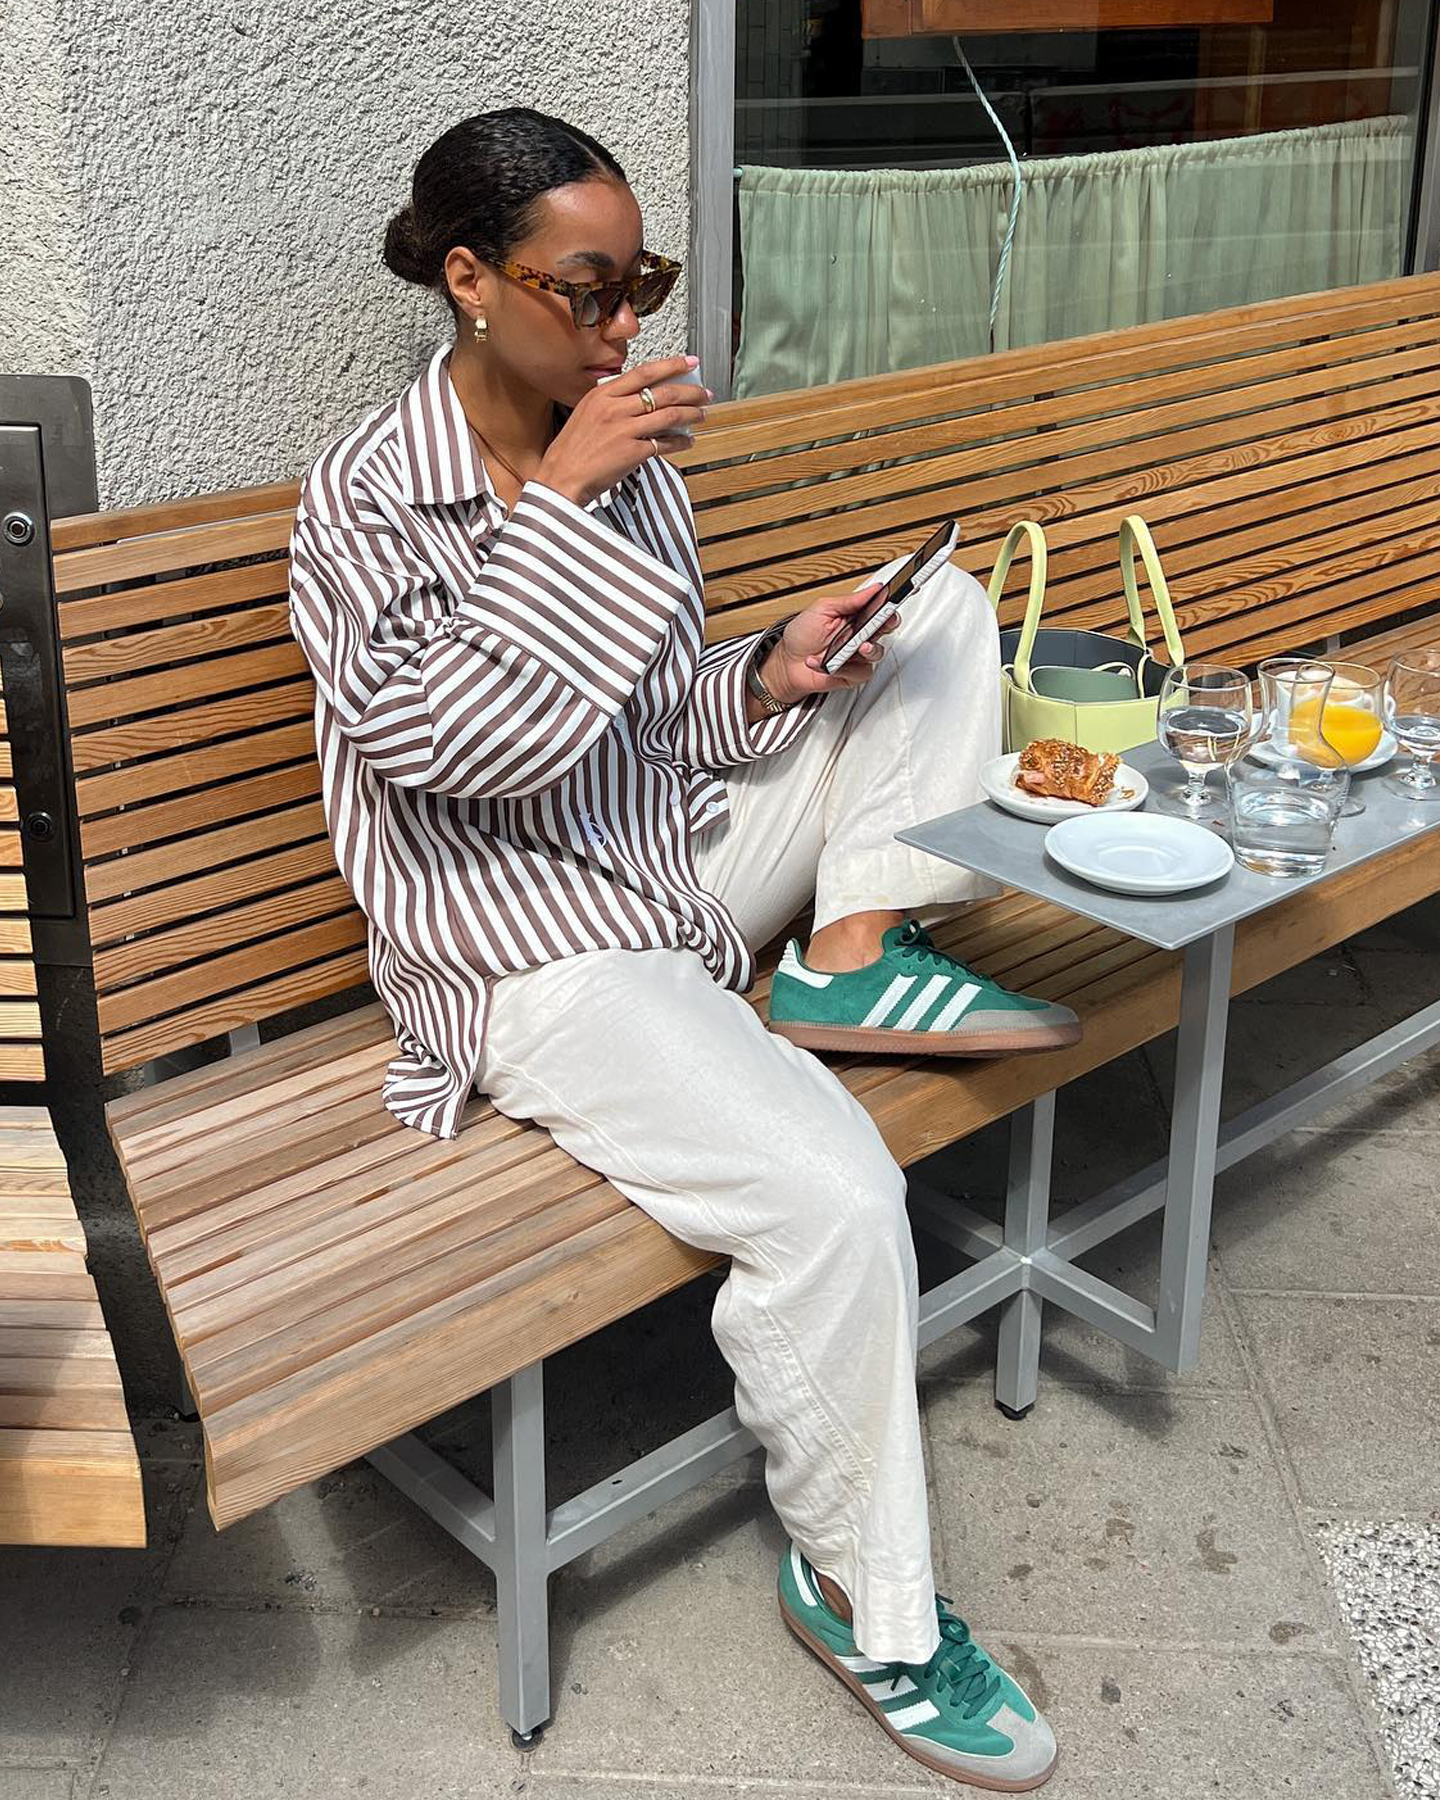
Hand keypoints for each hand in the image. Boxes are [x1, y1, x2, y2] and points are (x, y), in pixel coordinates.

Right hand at [537, 356, 711, 506]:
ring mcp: (624, 429)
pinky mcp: (632, 452)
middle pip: (662, 392)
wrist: (561, 478)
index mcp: (602, 394)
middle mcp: (614, 408)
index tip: (689, 362)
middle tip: (704, 392)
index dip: (671, 365)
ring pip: (669, 415)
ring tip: (702, 414)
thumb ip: (611, 402)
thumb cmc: (572, 450)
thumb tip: (641, 397)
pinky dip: (680, 442)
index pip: (644, 372)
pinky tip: (688, 441)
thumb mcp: (586, 413)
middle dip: (690, 391)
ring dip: (691, 414)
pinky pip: (665, 443)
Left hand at [761, 580, 898, 704]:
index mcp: (854, 617)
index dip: (890, 604)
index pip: (879, 609)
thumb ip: (849, 601)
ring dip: (867, 649)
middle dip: (887, 624)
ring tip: (856, 646)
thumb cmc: (801, 636)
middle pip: (885, 629)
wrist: (786, 663)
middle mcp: (859, 635)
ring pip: (876, 652)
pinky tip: (827, 663)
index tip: (893, 599)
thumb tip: (872, 589)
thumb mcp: (821, 609)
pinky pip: (860, 672)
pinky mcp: (852, 674)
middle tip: (882, 622)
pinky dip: (842, 668)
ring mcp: (856, 655)